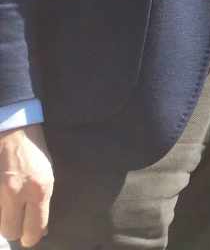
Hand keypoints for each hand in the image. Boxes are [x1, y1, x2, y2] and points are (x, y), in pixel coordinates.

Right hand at [0, 125, 52, 247]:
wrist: (13, 129)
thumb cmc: (34, 151)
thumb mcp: (47, 174)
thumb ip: (43, 201)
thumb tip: (41, 228)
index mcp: (39, 189)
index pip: (34, 228)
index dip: (32, 237)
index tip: (31, 238)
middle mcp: (17, 193)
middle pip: (11, 231)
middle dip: (15, 230)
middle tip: (19, 223)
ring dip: (4, 220)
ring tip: (11, 208)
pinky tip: (5, 200)